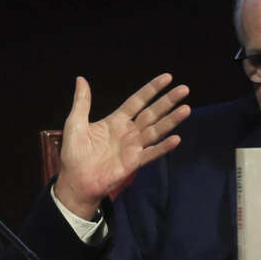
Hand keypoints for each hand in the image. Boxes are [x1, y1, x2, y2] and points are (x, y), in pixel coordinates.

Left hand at [55, 73, 189, 218]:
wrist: (75, 181)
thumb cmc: (74, 153)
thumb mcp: (76, 123)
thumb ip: (82, 102)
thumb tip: (81, 78)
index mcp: (116, 121)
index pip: (137, 101)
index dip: (152, 89)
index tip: (167, 78)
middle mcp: (128, 132)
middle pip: (152, 113)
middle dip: (168, 101)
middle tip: (184, 89)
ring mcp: (133, 147)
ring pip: (156, 130)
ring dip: (171, 120)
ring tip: (186, 109)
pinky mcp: (134, 162)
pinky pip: (151, 153)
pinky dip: (163, 147)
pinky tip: (176, 139)